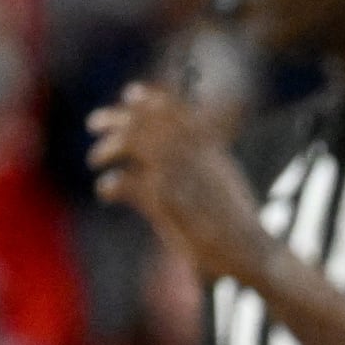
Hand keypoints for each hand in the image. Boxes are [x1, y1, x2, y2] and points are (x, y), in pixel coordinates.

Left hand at [90, 83, 269, 284]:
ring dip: (108, 148)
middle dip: (117, 118)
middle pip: (147, 121)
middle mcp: (193, 153)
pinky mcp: (164, 202)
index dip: (150, 99)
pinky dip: (109, 184)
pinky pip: (126, 182)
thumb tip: (186, 153)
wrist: (251, 250)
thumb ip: (203, 160)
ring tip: (95, 161)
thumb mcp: (223, 180)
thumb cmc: (235, 221)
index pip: (175, 108)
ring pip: (133, 143)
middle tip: (94, 123)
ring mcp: (178, 174)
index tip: (130, 94)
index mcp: (209, 145)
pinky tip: (105, 191)